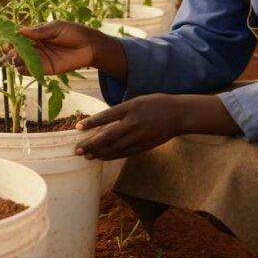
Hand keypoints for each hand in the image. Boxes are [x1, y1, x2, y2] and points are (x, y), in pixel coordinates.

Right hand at [11, 21, 105, 75]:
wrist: (89, 46)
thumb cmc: (73, 32)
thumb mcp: (56, 28)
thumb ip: (39, 31)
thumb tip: (20, 30)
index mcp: (35, 34)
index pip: (18, 37)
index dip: (11, 39)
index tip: (8, 41)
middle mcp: (35, 47)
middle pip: (16, 51)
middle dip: (10, 51)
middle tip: (11, 51)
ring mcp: (39, 58)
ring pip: (21, 62)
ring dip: (15, 61)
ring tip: (17, 59)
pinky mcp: (45, 69)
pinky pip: (31, 71)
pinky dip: (24, 70)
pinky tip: (23, 67)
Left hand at [76, 94, 240, 160]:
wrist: (179, 114)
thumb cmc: (157, 104)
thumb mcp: (138, 101)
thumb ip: (122, 111)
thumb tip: (103, 121)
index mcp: (131, 107)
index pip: (106, 116)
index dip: (91, 123)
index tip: (78, 128)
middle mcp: (134, 123)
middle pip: (108, 136)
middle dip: (91, 144)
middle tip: (77, 150)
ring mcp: (140, 136)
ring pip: (115, 147)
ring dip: (99, 152)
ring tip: (86, 156)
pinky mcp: (145, 145)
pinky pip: (125, 153)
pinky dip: (112, 156)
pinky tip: (102, 157)